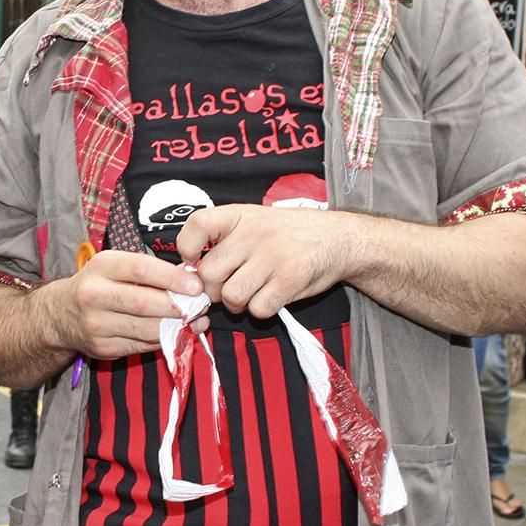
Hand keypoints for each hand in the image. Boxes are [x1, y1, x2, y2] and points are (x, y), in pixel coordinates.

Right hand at [39, 249, 204, 360]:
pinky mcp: (103, 348)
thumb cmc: (97, 284)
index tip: (195, 285)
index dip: (172, 278)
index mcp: (100, 267)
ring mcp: (97, 325)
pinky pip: (142, 345)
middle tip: (201, 305)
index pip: (141, 269)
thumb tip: (190, 280)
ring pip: (146, 329)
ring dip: (177, 326)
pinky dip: (164, 339)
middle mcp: (94, 296)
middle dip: (178, 306)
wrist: (60, 315)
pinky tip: (178, 332)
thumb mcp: (114, 266)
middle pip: (144, 303)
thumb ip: (147, 270)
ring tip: (196, 320)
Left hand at [176, 204, 354, 319]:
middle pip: (209, 273)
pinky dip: (261, 310)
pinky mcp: (290, 280)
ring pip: (231, 296)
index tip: (195, 260)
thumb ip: (223, 239)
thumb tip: (190, 272)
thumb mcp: (254, 220)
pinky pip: (258, 309)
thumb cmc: (288, 234)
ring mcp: (273, 256)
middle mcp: (254, 233)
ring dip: (236, 304)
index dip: (187, 248)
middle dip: (213, 289)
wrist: (339, 238)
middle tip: (228, 287)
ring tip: (250, 294)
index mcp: (239, 214)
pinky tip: (270, 297)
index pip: (197, 224)